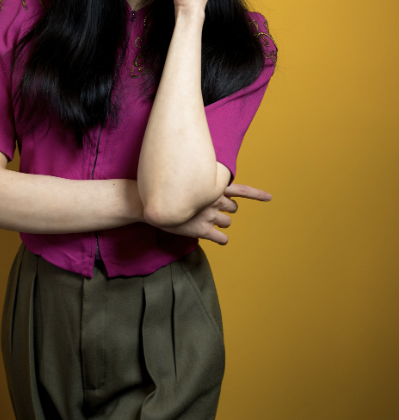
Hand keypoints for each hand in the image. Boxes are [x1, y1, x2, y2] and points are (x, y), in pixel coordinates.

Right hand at [155, 182, 271, 245]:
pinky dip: (220, 239)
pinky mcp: (202, 230)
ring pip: (227, 223)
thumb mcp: (187, 180)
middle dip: (226, 209)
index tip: (269, 198)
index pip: (240, 190)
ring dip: (220, 222)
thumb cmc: (168, 190)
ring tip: (205, 220)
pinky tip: (214, 237)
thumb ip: (203, 182)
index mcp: (213, 187)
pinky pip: (221, 238)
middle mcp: (213, 200)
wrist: (149, 202)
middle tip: (213, 209)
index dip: (257, 195)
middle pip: (233, 208)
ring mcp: (209, 215)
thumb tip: (212, 185)